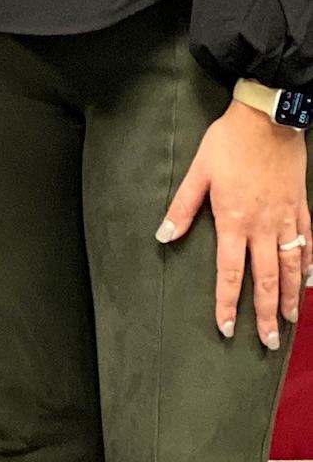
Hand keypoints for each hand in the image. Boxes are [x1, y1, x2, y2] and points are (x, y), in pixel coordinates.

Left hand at [157, 100, 309, 348]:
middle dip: (266, 314)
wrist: (266, 119)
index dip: (227, 302)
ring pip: (291, 267)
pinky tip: (309, 281)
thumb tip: (163, 235)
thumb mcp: (198, 172)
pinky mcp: (301, 208)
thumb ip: (182, 207)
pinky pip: (308, 243)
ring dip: (291, 297)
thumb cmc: (227, 143)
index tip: (226, 327)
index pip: (230, 272)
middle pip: (266, 279)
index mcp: (234, 220)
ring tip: (291, 321)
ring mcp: (286, 219)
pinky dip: (309, 265)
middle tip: (267, 342)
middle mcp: (263, 226)